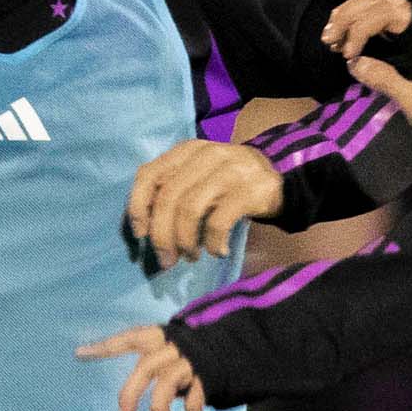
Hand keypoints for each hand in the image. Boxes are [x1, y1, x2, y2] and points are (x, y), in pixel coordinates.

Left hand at [78, 323, 210, 410]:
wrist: (224, 347)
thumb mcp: (161, 348)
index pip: (127, 339)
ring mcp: (187, 363)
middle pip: (144, 370)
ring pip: (166, 387)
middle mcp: (169, 348)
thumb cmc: (180, 353)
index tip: (80, 354)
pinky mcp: (205, 378)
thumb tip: (115, 380)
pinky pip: (194, 400)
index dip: (105, 346)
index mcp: (155, 338)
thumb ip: (143, 359)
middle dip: (130, 398)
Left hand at [124, 138, 285, 266]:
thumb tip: (145, 229)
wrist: (274, 181)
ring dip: (185, 241)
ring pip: (190, 210)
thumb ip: (171, 190)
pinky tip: (217, 252)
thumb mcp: (197, 177)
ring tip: (191, 256)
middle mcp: (206, 155)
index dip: (138, 207)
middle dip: (161, 235)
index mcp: (186, 151)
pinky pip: (218, 222)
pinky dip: (212, 243)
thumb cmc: (226, 184)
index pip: (149, 175)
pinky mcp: (249, 190)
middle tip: (166, 259)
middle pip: (168, 198)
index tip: (141, 234)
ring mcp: (229, 170)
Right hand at [320, 0, 411, 139]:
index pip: (383, 11)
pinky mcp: (409, 30)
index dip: (359, 29)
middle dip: (347, 15)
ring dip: (350, 15)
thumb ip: (389, 82)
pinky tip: (346, 40)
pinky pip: (379, 11)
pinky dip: (358, 19)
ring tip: (334, 40)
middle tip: (329, 42)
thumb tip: (355, 63)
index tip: (348, 56)